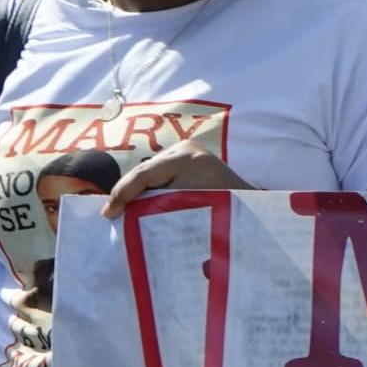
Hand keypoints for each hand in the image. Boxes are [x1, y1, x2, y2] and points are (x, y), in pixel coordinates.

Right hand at [105, 146, 251, 214]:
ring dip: (138, 191)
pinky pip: (161, 171)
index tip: (109, 213)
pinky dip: (149, 187)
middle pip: (145, 171)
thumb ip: (158, 211)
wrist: (257, 205)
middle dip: (127, 193)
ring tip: (121, 211)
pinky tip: (137, 203)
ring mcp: (189, 150)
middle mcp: (187, 149)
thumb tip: (125, 217)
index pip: (144, 174)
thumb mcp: (190, 211)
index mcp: (188, 159)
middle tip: (110, 214)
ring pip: (151, 172)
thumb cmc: (228, 210)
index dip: (123, 193)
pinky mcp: (189, 156)